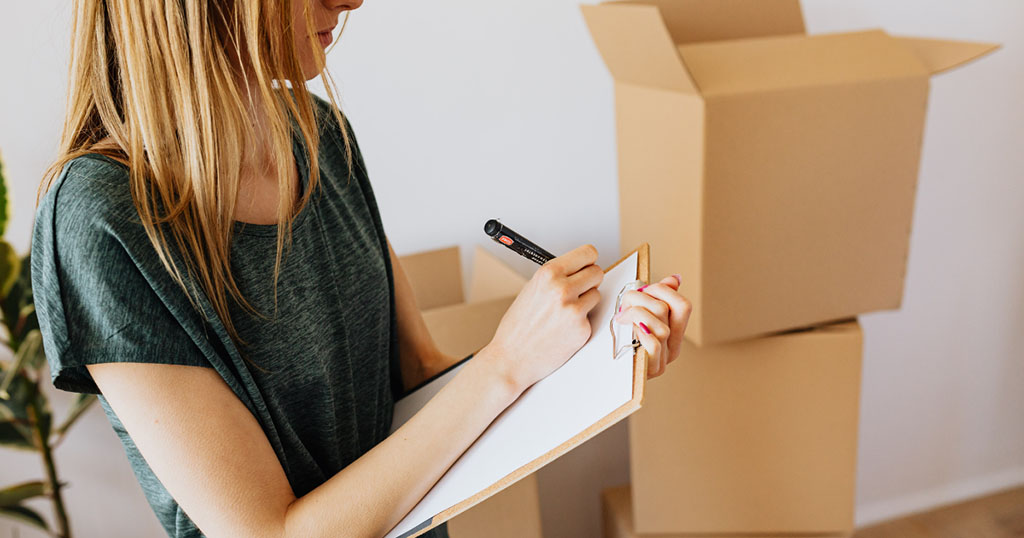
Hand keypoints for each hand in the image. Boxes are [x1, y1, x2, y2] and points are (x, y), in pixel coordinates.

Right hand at [483, 244, 603, 393]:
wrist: (512, 358)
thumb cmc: (517, 327)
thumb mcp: (531, 290)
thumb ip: (556, 277)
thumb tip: (578, 269)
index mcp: (548, 274)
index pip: (587, 253)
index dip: (588, 260)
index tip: (587, 265)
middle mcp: (562, 289)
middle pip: (597, 272)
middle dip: (589, 280)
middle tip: (578, 290)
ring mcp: (574, 310)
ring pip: (596, 295)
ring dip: (586, 301)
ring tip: (564, 312)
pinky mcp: (582, 329)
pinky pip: (591, 317)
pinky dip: (581, 322)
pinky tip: (563, 329)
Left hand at [613, 274, 691, 378]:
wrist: (602, 377)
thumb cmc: (618, 344)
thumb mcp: (637, 316)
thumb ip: (655, 299)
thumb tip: (675, 279)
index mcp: (674, 334)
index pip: (683, 306)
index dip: (663, 290)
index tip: (644, 289)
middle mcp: (672, 348)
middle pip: (667, 311)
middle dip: (642, 297)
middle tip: (625, 302)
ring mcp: (663, 360)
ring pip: (660, 326)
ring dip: (635, 313)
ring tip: (621, 316)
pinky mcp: (651, 370)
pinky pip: (654, 344)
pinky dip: (640, 331)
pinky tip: (627, 329)